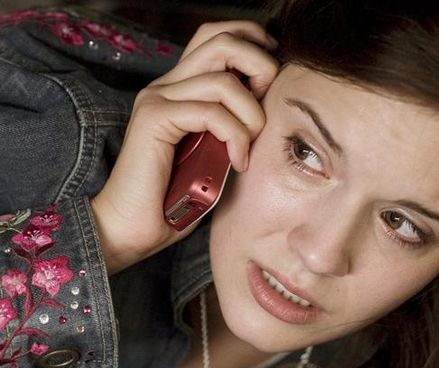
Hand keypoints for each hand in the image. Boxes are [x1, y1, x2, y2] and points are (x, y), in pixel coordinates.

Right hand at [91, 21, 278, 273]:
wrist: (134, 228)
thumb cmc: (177, 198)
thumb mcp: (216, 153)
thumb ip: (233, 124)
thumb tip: (270, 106)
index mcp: (180, 88)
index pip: (216, 38)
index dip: (252, 41)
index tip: (275, 73)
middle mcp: (166, 86)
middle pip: (220, 41)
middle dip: (260, 65)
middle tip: (268, 103)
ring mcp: (158, 99)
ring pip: (223, 80)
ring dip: (251, 115)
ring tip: (249, 147)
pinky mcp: (154, 120)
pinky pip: (211, 113)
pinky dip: (235, 137)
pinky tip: (238, 163)